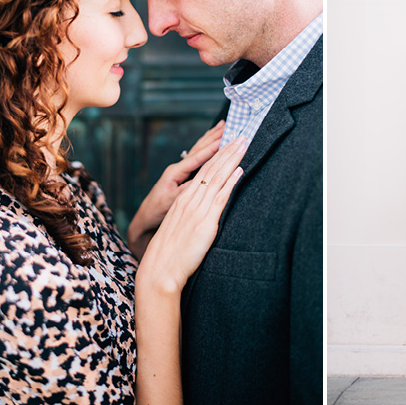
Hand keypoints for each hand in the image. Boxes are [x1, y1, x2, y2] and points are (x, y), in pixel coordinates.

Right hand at [137, 136, 246, 293]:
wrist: (161, 269)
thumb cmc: (171, 253)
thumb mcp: (181, 227)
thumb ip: (194, 216)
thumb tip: (208, 212)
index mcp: (183, 200)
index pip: (203, 171)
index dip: (218, 155)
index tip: (230, 142)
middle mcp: (190, 200)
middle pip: (212, 168)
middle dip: (228, 150)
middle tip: (242, 134)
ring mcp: (197, 209)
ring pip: (217, 177)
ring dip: (232, 159)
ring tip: (244, 144)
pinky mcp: (205, 222)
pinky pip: (220, 197)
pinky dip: (230, 181)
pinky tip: (240, 170)